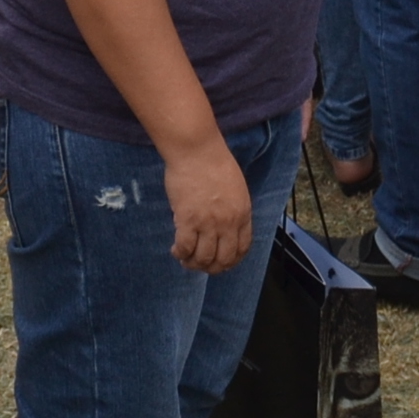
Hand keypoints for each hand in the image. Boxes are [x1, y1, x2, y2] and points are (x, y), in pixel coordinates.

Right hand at [163, 134, 256, 273]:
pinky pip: (185, 248)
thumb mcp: (235, 188)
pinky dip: (180, 253)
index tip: (221, 262)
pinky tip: (176, 250)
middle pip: (223, 259)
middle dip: (212, 268)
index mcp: (243, 213)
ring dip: (193, 264)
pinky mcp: (188, 220)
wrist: (197, 150)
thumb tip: (223, 228)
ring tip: (185, 259)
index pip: (242, 248)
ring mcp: (208, 223)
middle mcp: (228, 223)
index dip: (231, 261)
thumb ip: (233, 210)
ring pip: (203, 258)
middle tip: (200, 265)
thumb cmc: (214, 162)